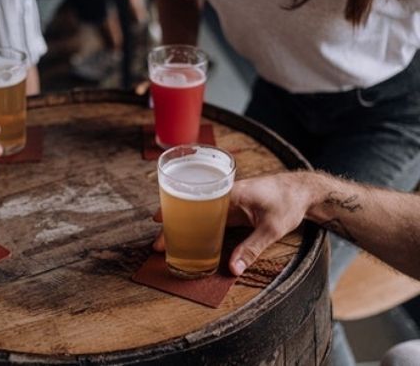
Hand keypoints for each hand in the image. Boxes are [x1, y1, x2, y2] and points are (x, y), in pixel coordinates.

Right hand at [152, 173, 312, 275]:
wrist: (303, 190)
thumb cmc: (288, 202)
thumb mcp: (272, 229)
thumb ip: (251, 248)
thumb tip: (232, 269)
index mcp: (231, 193)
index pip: (196, 199)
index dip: (175, 208)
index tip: (157, 220)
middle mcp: (225, 194)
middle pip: (192, 207)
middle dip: (172, 222)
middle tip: (158, 243)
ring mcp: (227, 201)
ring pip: (198, 211)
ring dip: (182, 224)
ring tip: (166, 242)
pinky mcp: (232, 208)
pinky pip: (208, 216)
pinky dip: (196, 225)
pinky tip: (188, 238)